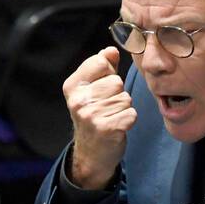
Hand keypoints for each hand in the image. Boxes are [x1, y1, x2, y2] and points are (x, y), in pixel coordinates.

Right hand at [63, 46, 136, 189]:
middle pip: (116, 82)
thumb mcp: (93, 89)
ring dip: (124, 108)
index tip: (101, 89)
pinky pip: (131, 114)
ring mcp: (91, 116)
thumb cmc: (95, 116)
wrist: (92, 153)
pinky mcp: (107, 129)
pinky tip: (117, 127)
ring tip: (111, 118)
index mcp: (72, 86)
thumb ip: (102, 67)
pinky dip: (128, 120)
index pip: (100, 62)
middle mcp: (78, 100)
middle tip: (107, 108)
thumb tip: (111, 50)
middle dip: (118, 94)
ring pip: (126, 98)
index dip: (108, 74)